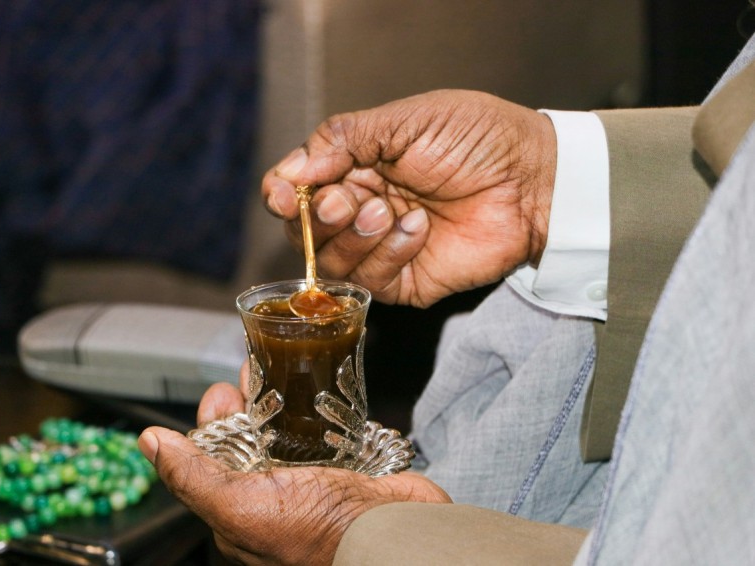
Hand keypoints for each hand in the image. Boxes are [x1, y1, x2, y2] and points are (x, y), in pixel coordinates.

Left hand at [139, 378, 450, 565]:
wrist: (398, 536)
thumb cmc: (322, 535)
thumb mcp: (240, 506)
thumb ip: (194, 475)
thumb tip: (150, 442)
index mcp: (243, 510)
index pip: (214, 457)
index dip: (214, 421)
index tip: (223, 395)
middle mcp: (277, 495)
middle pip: (252, 435)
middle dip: (249, 399)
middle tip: (254, 372)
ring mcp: (315, 477)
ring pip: (290, 426)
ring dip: (285, 393)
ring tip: (285, 365)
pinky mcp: (350, 462)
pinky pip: (329, 424)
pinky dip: (323, 402)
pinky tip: (322, 382)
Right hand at [262, 89, 555, 307]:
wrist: (532, 179)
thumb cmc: (476, 140)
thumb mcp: (405, 121)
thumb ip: (343, 138)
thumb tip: (293, 169)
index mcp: (355, 168)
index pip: (296, 189)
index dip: (282, 195)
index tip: (283, 196)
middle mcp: (361, 210)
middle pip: (304, 230)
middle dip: (318, 218)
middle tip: (344, 202)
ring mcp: (381, 249)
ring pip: (332, 261)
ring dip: (354, 236)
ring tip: (389, 211)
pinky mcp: (405, 281)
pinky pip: (371, 282)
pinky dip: (389, 255)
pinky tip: (419, 228)